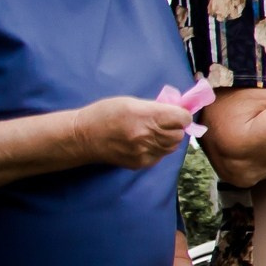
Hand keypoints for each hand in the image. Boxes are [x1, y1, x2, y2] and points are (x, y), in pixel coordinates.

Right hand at [78, 95, 195, 167]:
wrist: (83, 137)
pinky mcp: (140, 163)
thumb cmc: (105, 114)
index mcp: (146, 116)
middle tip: (165, 123)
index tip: (176, 113)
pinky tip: (145, 142)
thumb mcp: (132, 102)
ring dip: (168, 139)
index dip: (181, 115)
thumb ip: (156, 107)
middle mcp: (147, 136)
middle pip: (179, 134)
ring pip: (172, 146)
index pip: (182, 118)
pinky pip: (161, 156)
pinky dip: (158, 149)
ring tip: (154, 132)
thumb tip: (176, 109)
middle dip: (175, 127)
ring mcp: (144, 152)